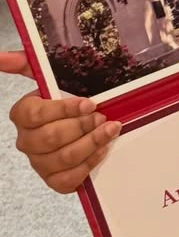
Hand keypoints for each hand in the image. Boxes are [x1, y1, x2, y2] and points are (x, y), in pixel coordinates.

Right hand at [6, 53, 121, 193]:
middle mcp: (26, 141)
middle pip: (51, 138)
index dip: (64, 109)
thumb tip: (0, 56)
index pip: (36, 114)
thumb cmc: (65, 97)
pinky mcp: (54, 180)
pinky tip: (102, 149)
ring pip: (64, 158)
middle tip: (101, 117)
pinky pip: (69, 179)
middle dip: (82, 126)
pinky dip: (89, 164)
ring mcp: (39, 162)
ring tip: (109, 129)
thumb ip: (26, 62)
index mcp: (22, 114)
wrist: (80, 122)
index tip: (89, 103)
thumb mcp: (49, 75)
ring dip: (91, 143)